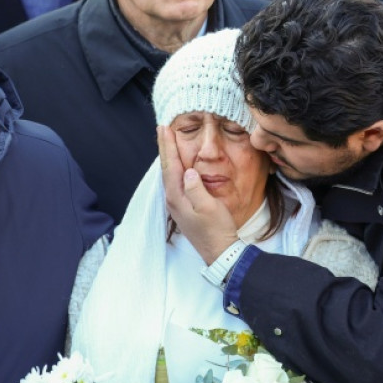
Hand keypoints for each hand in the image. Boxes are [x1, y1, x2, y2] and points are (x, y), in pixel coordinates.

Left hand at [158, 125, 238, 263]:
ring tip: (167, 143)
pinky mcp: (184, 209)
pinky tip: (178, 167)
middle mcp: (173, 201)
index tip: (164, 128)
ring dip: (169, 158)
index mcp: (177, 197)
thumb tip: (189, 171)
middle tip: (162, 130)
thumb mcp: (209, 207)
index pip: (170, 165)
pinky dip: (175, 170)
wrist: (220, 253)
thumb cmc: (217, 230)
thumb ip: (196, 188)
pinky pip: (175, 183)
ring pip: (170, 175)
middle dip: (165, 148)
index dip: (168, 146)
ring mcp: (177, 206)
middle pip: (166, 168)